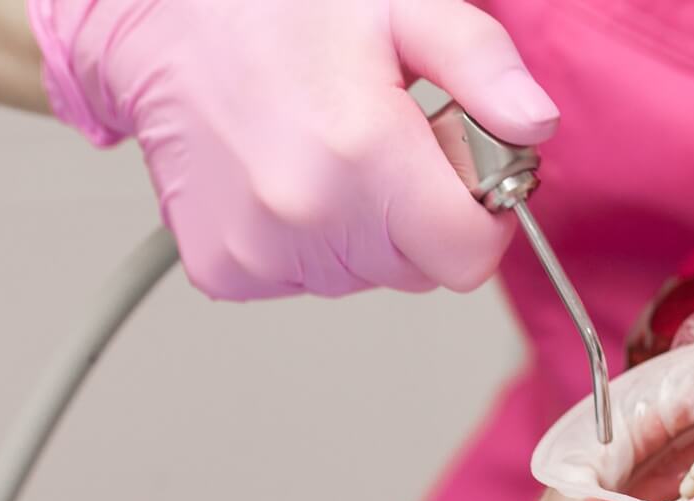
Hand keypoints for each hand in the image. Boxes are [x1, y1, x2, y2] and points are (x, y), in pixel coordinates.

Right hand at [29, 0, 557, 298]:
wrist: (158, 23)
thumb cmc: (278, 11)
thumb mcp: (402, 8)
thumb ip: (482, 66)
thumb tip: (535, 124)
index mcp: (363, 155)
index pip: (470, 256)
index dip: (481, 217)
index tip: (459, 171)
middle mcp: (308, 217)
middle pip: (421, 270)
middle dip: (423, 216)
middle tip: (383, 145)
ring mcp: (262, 252)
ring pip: (367, 277)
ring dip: (367, 229)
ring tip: (327, 152)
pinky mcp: (226, 270)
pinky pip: (309, 279)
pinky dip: (313, 242)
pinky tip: (288, 176)